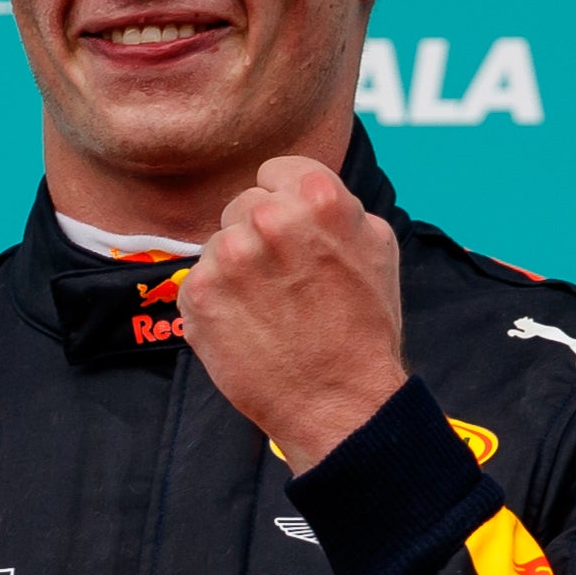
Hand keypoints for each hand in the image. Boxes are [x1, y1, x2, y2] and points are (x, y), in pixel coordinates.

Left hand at [178, 157, 407, 471]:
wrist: (338, 402)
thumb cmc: (363, 328)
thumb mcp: (377, 246)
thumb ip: (338, 204)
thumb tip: (301, 190)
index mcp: (317, 197)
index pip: (275, 171)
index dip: (288, 204)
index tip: (299, 238)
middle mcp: (268, 219)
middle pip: (244, 205)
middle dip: (260, 236)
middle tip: (287, 281)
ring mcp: (228, 256)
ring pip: (220, 243)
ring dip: (237, 269)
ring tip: (270, 308)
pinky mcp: (198, 293)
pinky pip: (200, 280)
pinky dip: (217, 301)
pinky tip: (248, 326)